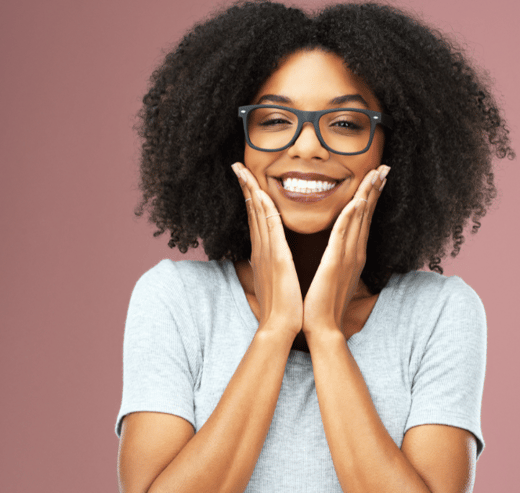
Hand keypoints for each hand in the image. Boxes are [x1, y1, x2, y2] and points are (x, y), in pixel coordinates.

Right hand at [232, 163, 303, 337]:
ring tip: (243, 170)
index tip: (245, 178)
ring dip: (251, 190)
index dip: (250, 196)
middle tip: (237, 165)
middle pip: (252, 210)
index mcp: (264, 252)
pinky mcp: (277, 258)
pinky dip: (266, 209)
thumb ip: (272, 264)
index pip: (256, 217)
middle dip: (245, 186)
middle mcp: (262, 248)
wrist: (281, 327)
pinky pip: (271, 228)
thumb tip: (270, 258)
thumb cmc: (282, 305)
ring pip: (258, 214)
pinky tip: (262, 193)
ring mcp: (267, 252)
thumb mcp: (275, 279)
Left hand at [302, 165, 389, 335]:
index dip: (370, 197)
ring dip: (367, 195)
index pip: (363, 219)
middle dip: (375, 189)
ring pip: (359, 219)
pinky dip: (350, 217)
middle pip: (366, 214)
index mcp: (352, 254)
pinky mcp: (335, 263)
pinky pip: (343, 235)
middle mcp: (354, 252)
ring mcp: (347, 257)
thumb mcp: (333, 275)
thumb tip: (337, 251)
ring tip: (376, 174)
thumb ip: (337, 258)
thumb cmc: (323, 303)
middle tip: (384, 167)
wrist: (322, 327)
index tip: (376, 177)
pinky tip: (357, 201)